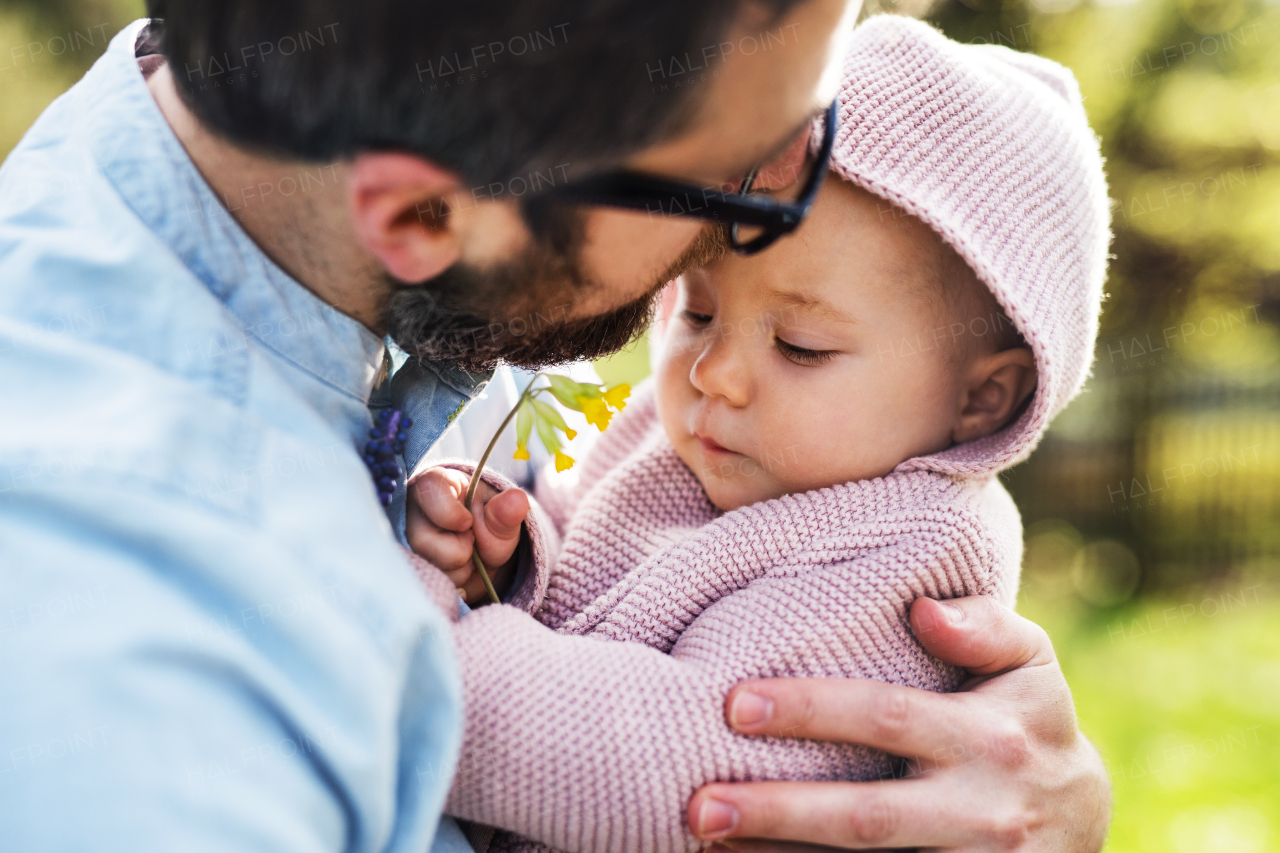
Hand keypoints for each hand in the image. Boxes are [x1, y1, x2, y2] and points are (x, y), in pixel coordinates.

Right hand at [406, 467, 528, 605]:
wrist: (484, 546)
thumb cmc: (488, 522)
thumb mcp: (502, 518)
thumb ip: (507, 512)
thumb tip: (517, 499)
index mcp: (437, 485)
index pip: (429, 489)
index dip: (450, 512)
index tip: (468, 524)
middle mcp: (413, 513)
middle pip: (423, 541)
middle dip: (459, 551)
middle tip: (472, 542)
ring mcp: (408, 543)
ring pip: (428, 569)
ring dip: (459, 572)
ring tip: (469, 558)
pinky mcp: (412, 568)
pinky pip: (430, 586)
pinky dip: (454, 587)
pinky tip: (462, 576)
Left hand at [687, 596, 1110, 851]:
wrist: (1084, 824)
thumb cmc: (1032, 721)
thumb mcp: (1033, 666)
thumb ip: (986, 627)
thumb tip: (921, 609)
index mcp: (989, 738)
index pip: (887, 717)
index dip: (811, 711)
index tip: (735, 703)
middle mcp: (978, 811)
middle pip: (867, 816)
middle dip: (780, 811)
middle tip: (700, 803)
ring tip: (707, 840)